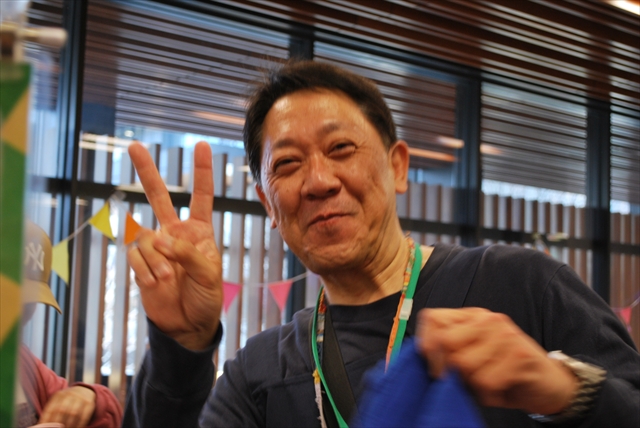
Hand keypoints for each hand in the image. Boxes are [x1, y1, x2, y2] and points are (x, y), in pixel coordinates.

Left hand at [39, 386, 95, 426]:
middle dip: (58, 424)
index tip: (45, 427)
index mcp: (59, 395)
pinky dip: (80, 424)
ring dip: (69, 425)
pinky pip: (84, 415)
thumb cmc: (67, 401)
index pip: (51, 409)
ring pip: (73, 413)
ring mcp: (80, 397)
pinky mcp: (89, 402)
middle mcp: (70, 394)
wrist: (85, 391)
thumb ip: (52, 411)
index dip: (47, 420)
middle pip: (62, 410)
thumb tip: (42, 424)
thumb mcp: (59, 401)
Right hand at [127, 142, 221, 349]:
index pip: (201, 196)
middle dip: (147, 172)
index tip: (202, 145)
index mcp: (199, 231)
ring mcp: (155, 247)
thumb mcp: (209, 273)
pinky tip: (154, 283)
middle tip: (134, 147)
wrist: (187, 324)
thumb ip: (187, 253)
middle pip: (159, 196)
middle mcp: (175, 233)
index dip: (202, 171)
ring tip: (167, 278)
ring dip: (155, 258)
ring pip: (144, 236)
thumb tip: (159, 239)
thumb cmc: (206, 296)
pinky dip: (144, 270)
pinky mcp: (139, 263)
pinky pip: (134, 256)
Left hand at [415, 308, 577, 414]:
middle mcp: (488, 319)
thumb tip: (420, 354)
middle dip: (446, 369)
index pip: (432, 318)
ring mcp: (505, 335)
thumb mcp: (470, 357)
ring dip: (470, 385)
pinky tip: (500, 389)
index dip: (426, 345)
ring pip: (463, 365)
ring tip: (486, 384)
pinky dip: (488, 394)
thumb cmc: (502, 373)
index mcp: (472, 317)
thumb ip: (448, 351)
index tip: (433, 366)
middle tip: (461, 381)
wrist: (548, 384)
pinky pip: (486, 381)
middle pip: (444, 342)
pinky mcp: (520, 354)